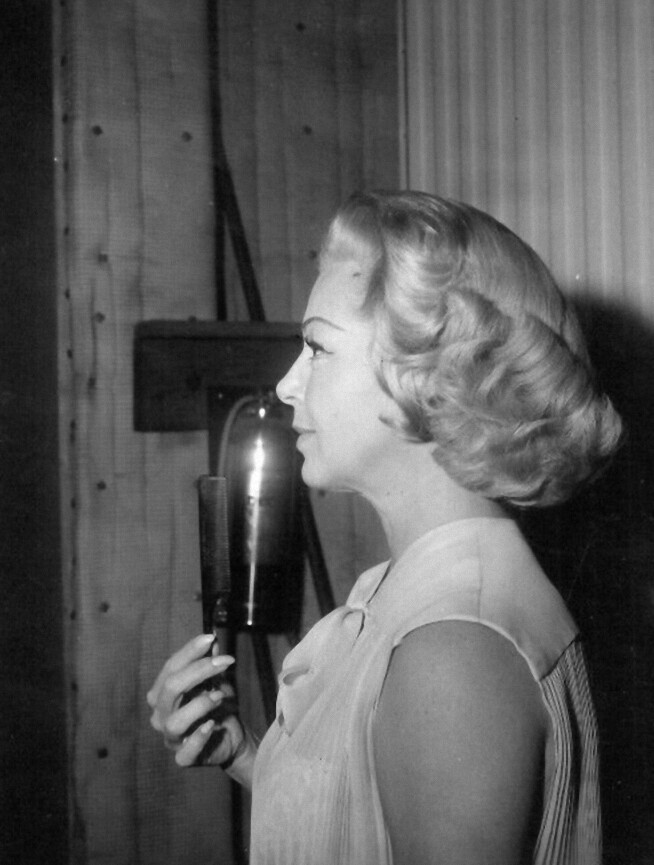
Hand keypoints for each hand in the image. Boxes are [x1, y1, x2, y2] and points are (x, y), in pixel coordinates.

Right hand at [147, 632, 242, 767]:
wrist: (230, 738)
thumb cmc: (217, 705)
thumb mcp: (215, 680)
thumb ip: (210, 663)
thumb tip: (211, 640)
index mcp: (162, 693)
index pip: (171, 668)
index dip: (190, 651)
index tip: (211, 638)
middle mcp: (161, 715)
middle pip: (171, 688)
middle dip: (199, 670)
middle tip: (225, 662)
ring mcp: (170, 738)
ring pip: (175, 720)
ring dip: (199, 704)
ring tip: (220, 695)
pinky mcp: (184, 758)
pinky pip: (186, 752)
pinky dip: (198, 737)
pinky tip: (212, 725)